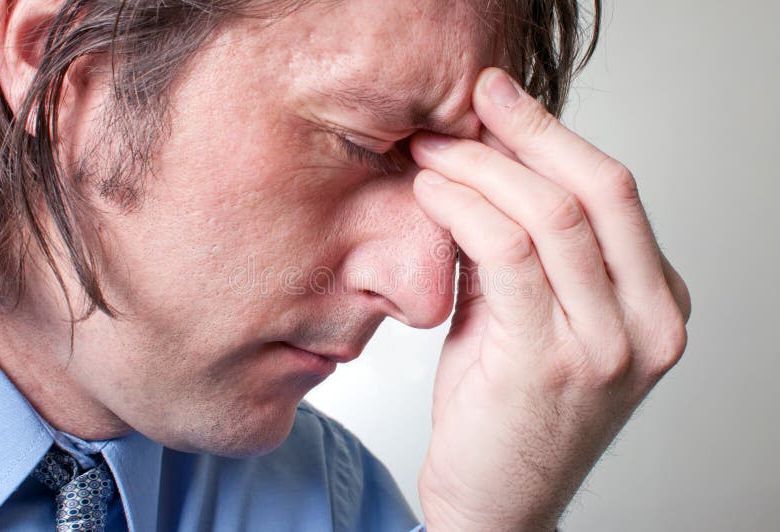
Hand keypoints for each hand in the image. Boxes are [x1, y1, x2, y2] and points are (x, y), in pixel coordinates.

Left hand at [410, 68, 690, 531]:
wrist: (495, 502)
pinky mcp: (547, 362)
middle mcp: (649, 323)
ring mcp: (606, 346)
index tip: (503, 102)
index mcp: (657, 305)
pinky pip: (506, 254)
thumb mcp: (533, 318)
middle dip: (525, 132)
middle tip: (472, 103)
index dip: (553, 136)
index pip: (614, 192)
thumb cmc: (509, 412)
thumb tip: (486, 170)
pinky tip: (432, 194)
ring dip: (482, 168)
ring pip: (551, 214)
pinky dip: (464, 209)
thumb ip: (525, 251)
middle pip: (597, 190)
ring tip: (433, 151)